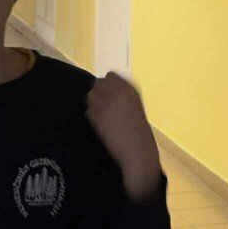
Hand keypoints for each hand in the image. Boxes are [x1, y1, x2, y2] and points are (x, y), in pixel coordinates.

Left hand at [85, 72, 160, 200]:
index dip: (107, 84)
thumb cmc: (140, 132)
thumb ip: (122, 94)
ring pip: (90, 95)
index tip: (109, 94)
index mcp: (130, 89)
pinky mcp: (98, 118)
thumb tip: (104, 88)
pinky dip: (91, 116)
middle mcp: (118, 93)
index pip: (110, 75)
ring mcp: (107, 104)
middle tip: (101, 106)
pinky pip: (88, 111)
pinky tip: (99, 125)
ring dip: (92, 103)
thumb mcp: (135, 105)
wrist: (138, 153)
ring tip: (99, 116)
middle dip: (97, 93)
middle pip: (98, 83)